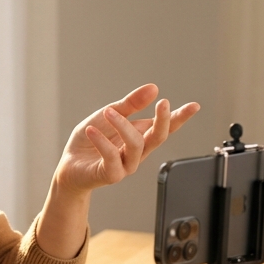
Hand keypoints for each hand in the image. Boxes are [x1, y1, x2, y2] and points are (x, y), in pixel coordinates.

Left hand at [54, 84, 199, 195]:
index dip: (180, 117)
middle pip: (158, 137)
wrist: (69, 165)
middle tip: (163, 102)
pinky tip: (92, 130)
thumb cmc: (90, 140)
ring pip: (136, 145)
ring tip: (108, 112)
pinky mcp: (110, 175)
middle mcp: (136, 152)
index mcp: (140, 136)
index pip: (164, 127)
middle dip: (163, 120)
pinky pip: (111, 157)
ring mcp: (125, 165)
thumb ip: (130, 103)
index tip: (194, 106)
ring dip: (122, 125)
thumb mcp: (108, 114)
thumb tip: (152, 88)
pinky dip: (102, 142)